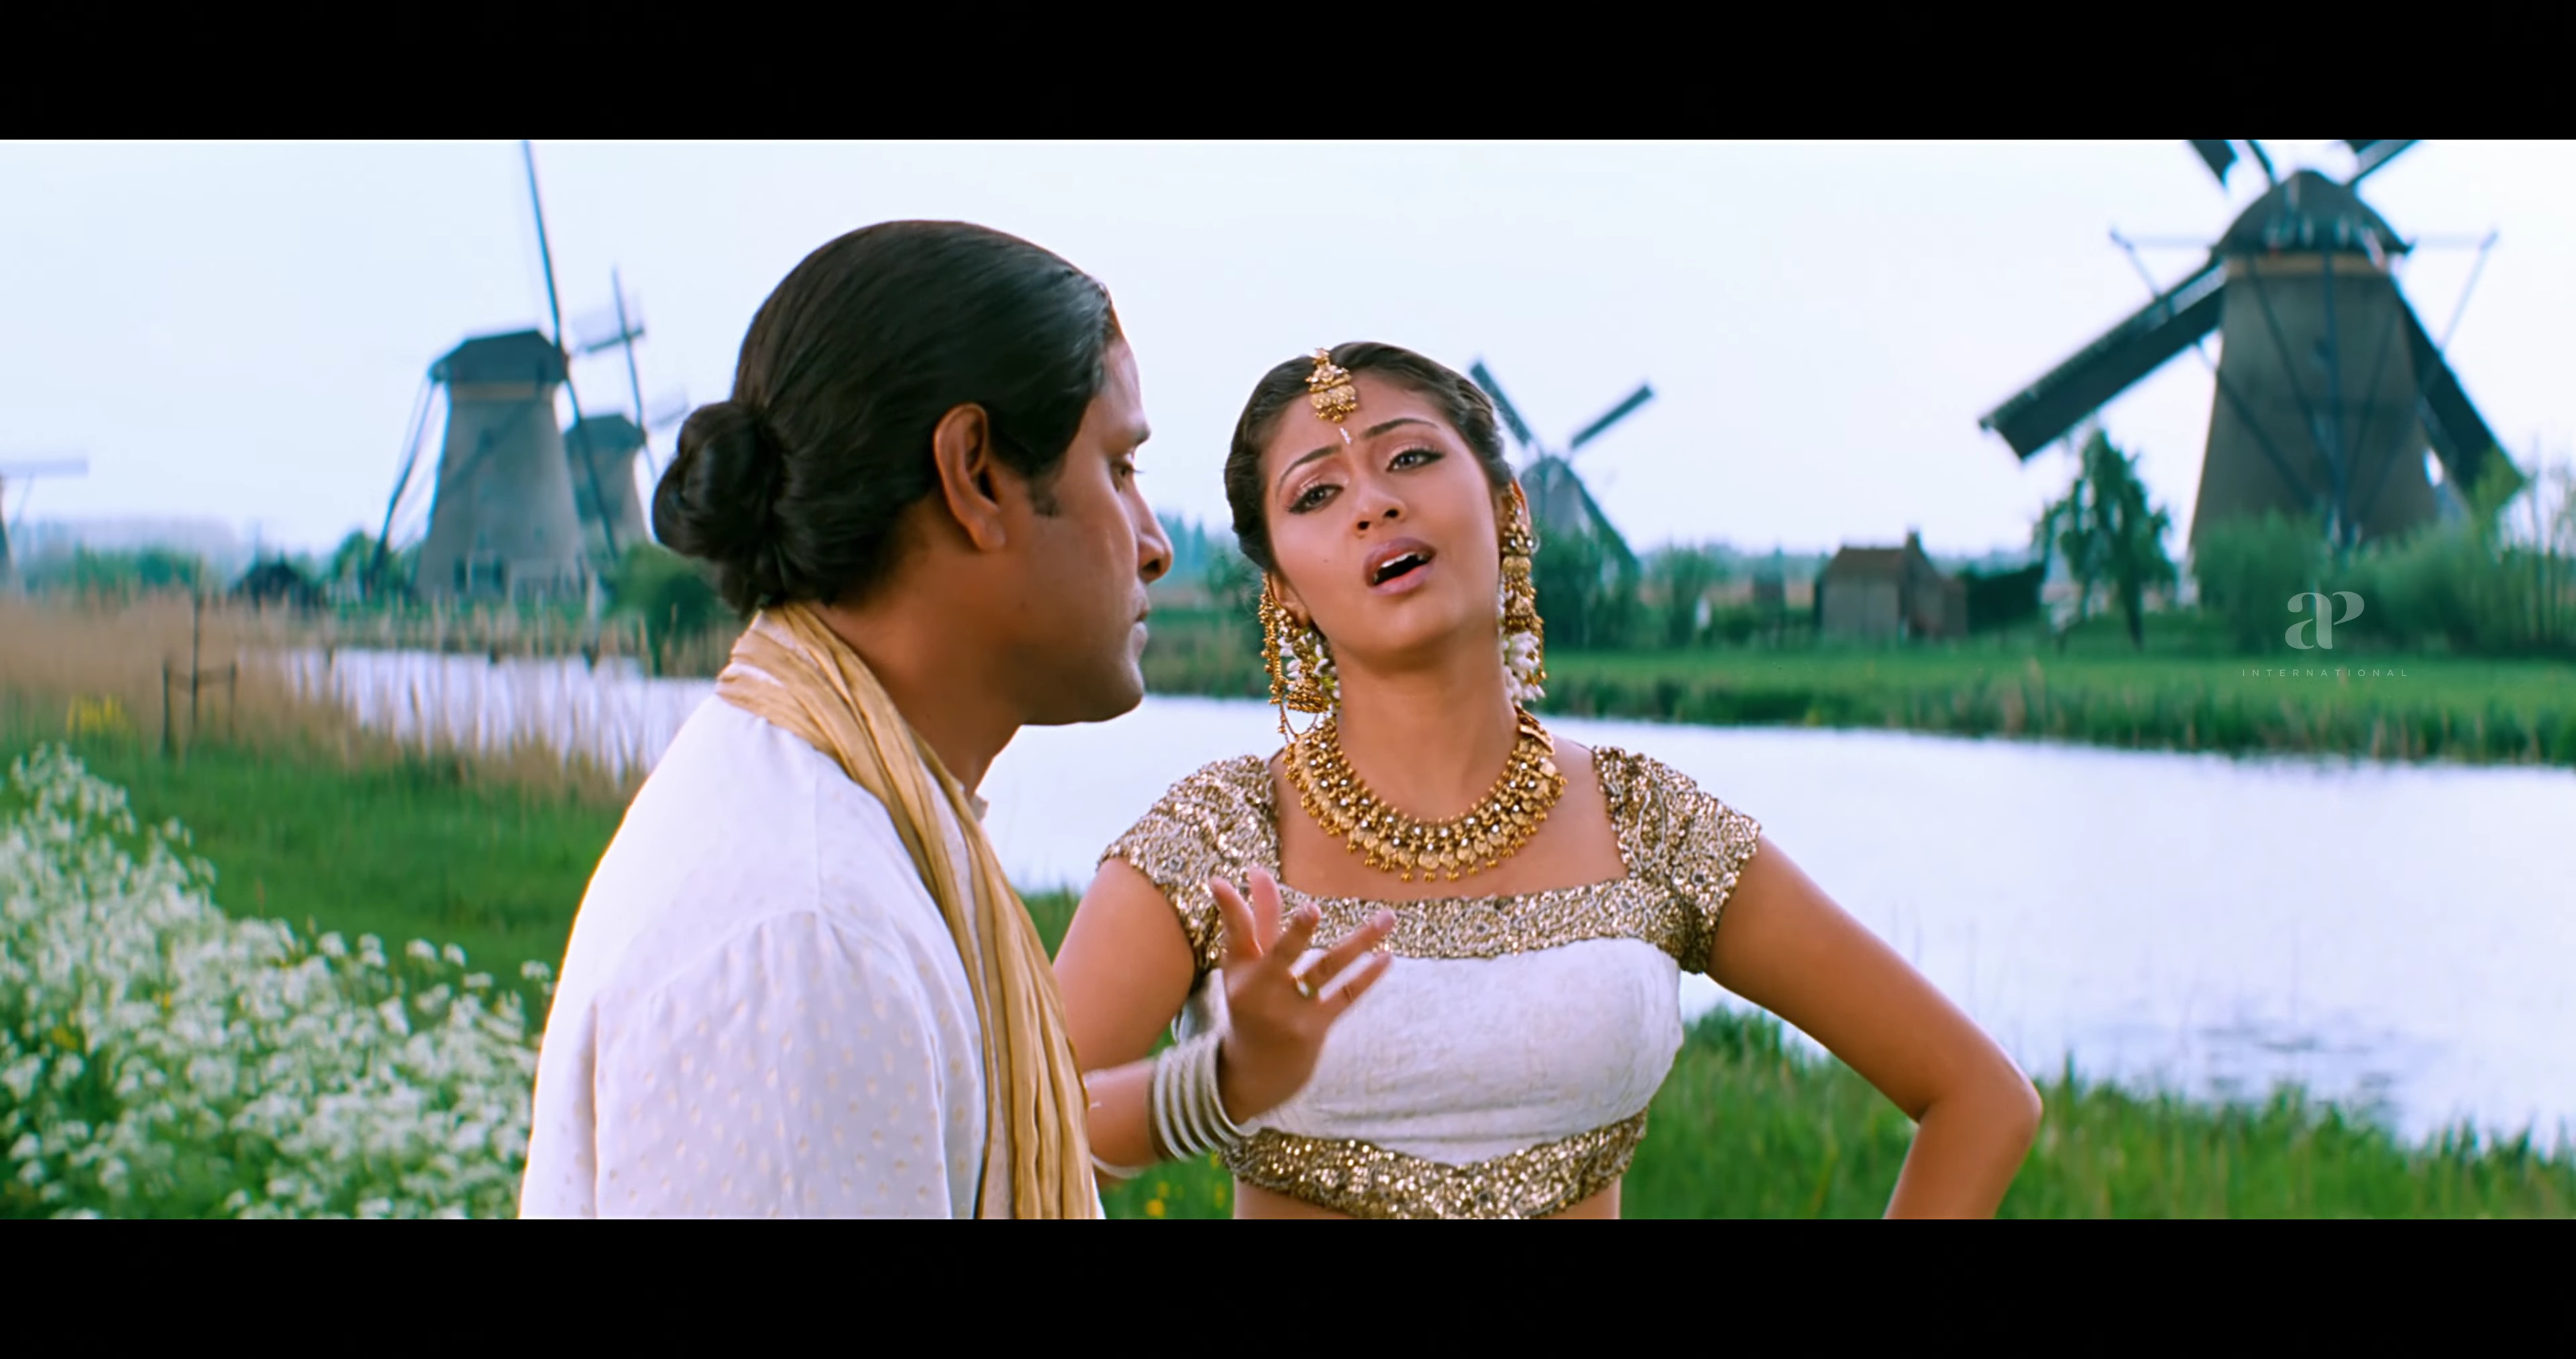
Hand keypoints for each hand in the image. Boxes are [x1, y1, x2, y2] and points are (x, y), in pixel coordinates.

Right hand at [1208, 867, 1394, 1124]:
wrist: (1255, 1069)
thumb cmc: (1251, 1003)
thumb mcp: (1246, 966)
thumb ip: (1257, 918)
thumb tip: (1257, 870)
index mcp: (1242, 971)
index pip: (1238, 931)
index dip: (1234, 905)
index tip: (1238, 876)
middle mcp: (1262, 990)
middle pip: (1281, 954)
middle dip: (1295, 933)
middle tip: (1311, 910)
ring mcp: (1290, 1011)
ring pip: (1327, 969)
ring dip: (1360, 942)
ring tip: (1387, 918)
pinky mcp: (1314, 1028)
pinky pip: (1345, 997)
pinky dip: (1367, 977)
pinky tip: (1387, 957)